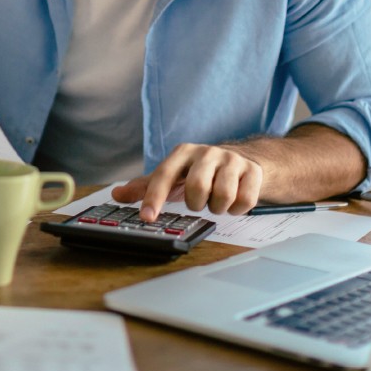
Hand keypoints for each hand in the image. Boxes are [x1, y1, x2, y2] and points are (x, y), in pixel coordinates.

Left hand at [111, 143, 263, 220]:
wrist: (244, 161)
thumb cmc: (201, 172)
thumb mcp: (173, 176)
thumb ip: (145, 187)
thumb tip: (116, 194)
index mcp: (183, 152)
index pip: (164, 175)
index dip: (154, 198)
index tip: (147, 218)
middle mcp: (207, 152)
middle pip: (197, 188)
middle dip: (197, 203)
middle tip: (199, 202)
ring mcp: (232, 160)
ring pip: (223, 196)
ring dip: (218, 207)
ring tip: (216, 201)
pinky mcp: (253, 171)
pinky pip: (244, 201)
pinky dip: (237, 209)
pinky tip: (234, 202)